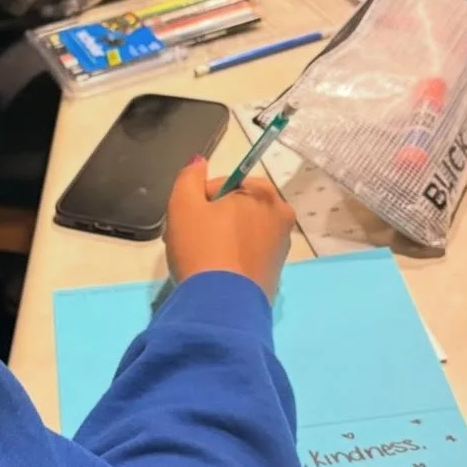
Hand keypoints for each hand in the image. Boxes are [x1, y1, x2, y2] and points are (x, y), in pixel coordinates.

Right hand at [164, 158, 294, 302]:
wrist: (222, 305)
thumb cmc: (202, 247)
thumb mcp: (183, 205)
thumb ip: (189, 177)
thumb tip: (199, 161)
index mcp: (264, 193)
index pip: (224, 185)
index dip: (200, 200)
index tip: (188, 220)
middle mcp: (281, 214)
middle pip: (237, 208)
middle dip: (213, 219)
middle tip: (191, 239)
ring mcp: (282, 245)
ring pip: (243, 231)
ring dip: (222, 238)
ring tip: (201, 258)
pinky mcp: (276, 271)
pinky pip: (249, 254)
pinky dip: (233, 258)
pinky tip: (215, 272)